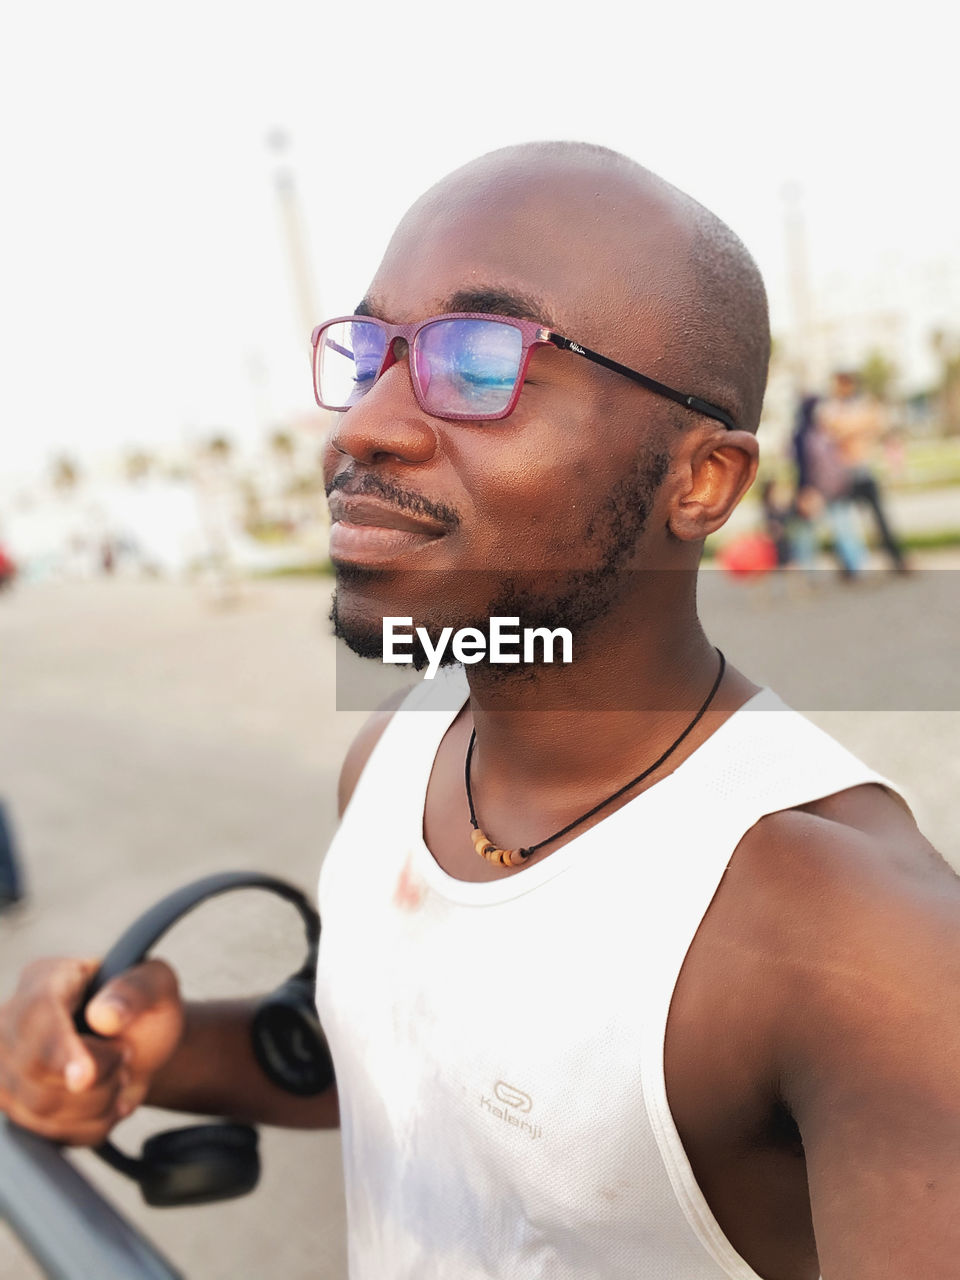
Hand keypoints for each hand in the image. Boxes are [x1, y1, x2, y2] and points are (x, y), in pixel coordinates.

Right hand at [0, 956, 183, 1145]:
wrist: (139, 1045)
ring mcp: (7, 1065)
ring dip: (96, 1104)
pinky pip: (47, 1132)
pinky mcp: (15, 1103)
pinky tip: (108, 1104)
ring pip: (38, 1107)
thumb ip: (136, 991)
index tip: (86, 1078)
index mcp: (45, 979)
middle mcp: (11, 1020)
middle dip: (94, 1078)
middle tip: (126, 1057)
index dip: (58, 1048)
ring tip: (120, 1077)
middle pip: (31, 1068)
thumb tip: (103, 1015)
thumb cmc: (143, 1007)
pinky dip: (89, 1127)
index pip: (36, 1014)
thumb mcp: (156, 986)